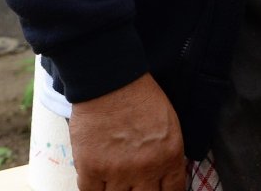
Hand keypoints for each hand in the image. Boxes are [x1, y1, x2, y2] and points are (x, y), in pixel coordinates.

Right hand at [67, 74, 185, 190]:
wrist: (111, 81)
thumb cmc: (141, 97)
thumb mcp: (169, 124)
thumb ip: (168, 154)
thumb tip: (165, 178)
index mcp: (170, 156)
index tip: (158, 190)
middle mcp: (146, 168)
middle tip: (135, 184)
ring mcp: (118, 171)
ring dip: (117, 190)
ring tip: (116, 178)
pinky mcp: (91, 169)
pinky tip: (98, 182)